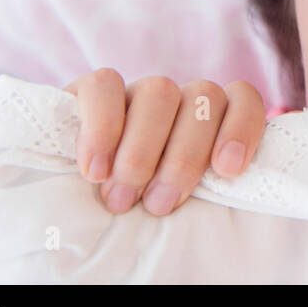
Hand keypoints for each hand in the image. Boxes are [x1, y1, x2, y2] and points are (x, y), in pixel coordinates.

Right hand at [63, 68, 266, 216]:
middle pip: (203, 98)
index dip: (242, 127)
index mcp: (211, 120)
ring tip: (122, 200)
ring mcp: (135, 92)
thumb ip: (214, 195)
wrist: (65, 219)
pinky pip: (102, 86)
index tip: (227, 170)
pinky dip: (101, 128)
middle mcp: (178, 100)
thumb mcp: (184, 210)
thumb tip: (240, 196)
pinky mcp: (89, 93)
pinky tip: (96, 170)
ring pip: (159, 91)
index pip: (242, 98)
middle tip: (158, 205)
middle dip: (184, 158)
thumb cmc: (141, 216)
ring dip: (143, 150)